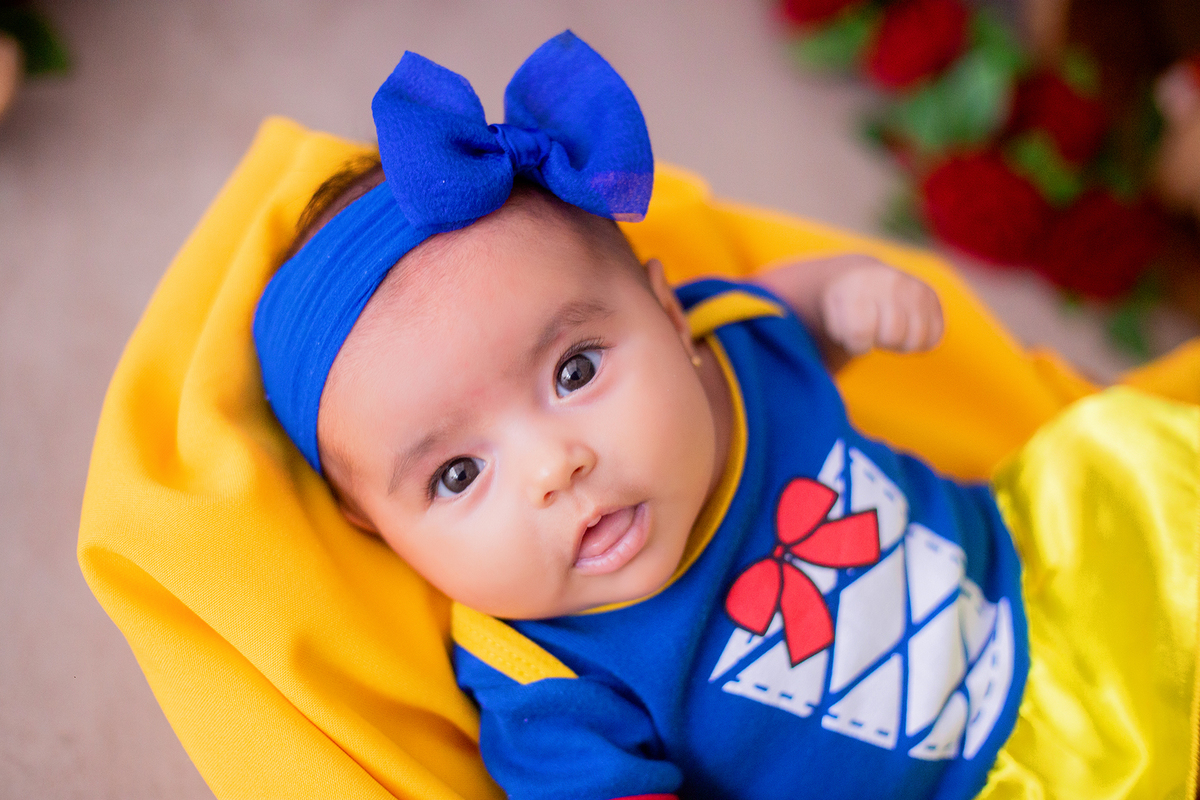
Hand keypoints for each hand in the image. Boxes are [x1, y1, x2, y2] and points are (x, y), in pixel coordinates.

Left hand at [819, 258, 943, 355]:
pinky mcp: (930, 295)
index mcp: (856, 287)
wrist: (856, 277)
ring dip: (898, 343)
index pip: (860, 332)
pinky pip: (934, 336)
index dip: (855, 343)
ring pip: (916, 338)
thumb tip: (829, 374)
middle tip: (869, 328)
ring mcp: (912, 286)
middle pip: (893, 336)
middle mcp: (888, 281)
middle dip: (878, 340)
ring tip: (884, 328)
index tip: (849, 333)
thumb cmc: (838, 309)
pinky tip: (903, 329)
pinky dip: (919, 341)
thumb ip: (817, 341)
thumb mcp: (823, 319)